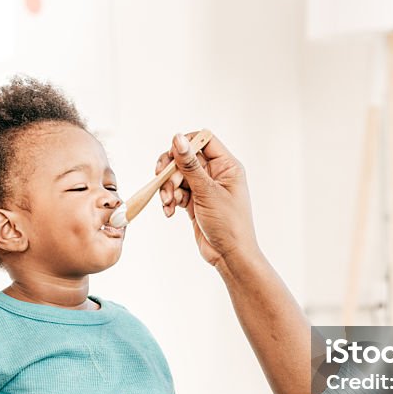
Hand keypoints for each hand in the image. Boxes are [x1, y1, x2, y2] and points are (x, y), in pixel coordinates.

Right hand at [156, 132, 258, 266]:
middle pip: (185, 157)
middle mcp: (216, 173)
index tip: (173, 157)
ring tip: (168, 203)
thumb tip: (178, 138)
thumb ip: (190, 166)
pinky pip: (176, 192)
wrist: (229, 255)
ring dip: (168, 188)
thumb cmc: (229, 225)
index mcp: (227, 166)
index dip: (185, 144)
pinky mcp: (195, 201)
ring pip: (178, 176)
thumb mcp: (207, 192)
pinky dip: (170, 200)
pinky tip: (170, 212)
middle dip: (171, 171)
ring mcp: (204, 188)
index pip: (203, 139)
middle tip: (163, 181)